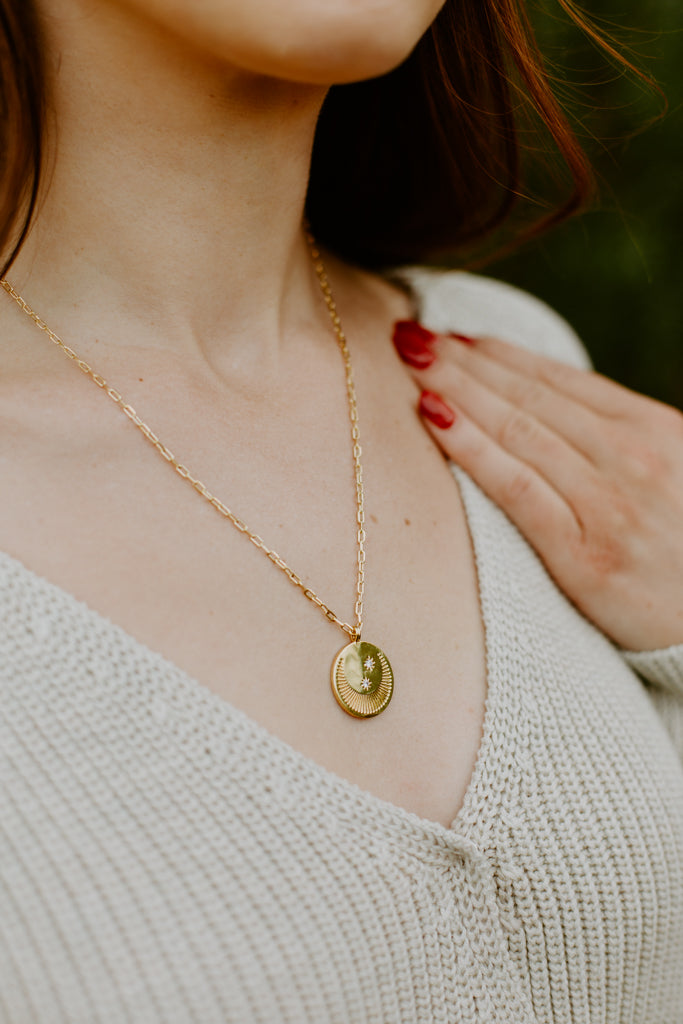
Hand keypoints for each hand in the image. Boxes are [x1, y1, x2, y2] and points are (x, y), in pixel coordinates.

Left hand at [393, 320, 682, 650]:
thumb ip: (610, 440)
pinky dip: (472, 447)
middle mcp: (630, 456)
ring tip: (410, 359)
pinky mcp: (585, 555)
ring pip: (517, 430)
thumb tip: (539, 406)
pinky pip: (517, 487)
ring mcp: (608, 503)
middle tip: (409, 333)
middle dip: (464, 359)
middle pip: (528, 395)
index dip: (499, 353)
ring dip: (458, 387)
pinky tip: (432, 416)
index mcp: (650, 428)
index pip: (557, 379)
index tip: (451, 334)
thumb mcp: (666, 474)